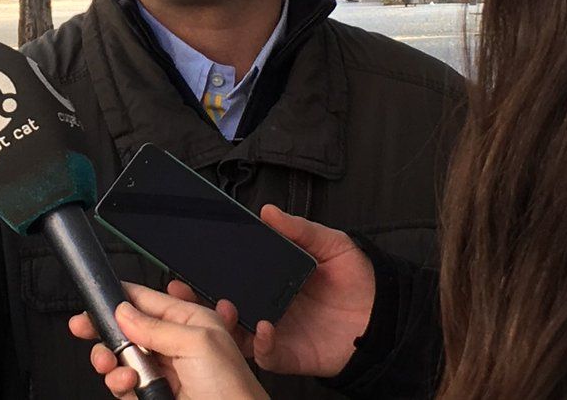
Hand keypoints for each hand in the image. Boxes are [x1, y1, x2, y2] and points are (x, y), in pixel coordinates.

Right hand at [68, 283, 266, 399]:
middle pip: (128, 329)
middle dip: (105, 330)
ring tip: (111, 364)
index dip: (119, 298)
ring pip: (121, 357)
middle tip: (83, 328)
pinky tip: (128, 384)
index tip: (95, 299)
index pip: (147, 300)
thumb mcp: (196, 344)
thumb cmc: (232, 390)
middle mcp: (175, 344)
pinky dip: (119, 383)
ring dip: (111, 360)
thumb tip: (123, 312)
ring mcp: (163, 371)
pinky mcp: (154, 394)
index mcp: (190, 321)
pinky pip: (124, 384)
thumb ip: (155, 326)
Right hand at [168, 205, 374, 377]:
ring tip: (222, 306)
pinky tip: (265, 328)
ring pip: (233, 332)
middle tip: (180, 287)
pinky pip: (263, 354)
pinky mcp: (287, 354)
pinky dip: (261, 343)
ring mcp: (273, 331)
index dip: (204, 270)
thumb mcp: (329, 244)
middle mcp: (264, 305)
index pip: (228, 274)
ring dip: (221, 321)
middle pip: (220, 303)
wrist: (387, 316)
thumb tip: (268, 211)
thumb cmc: (358, 279)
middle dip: (195, 298)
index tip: (184, 261)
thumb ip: (299, 229)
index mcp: (269, 278)